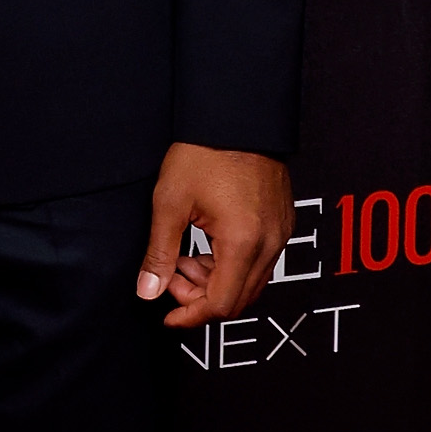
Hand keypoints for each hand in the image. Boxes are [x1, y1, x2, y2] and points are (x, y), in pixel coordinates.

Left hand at [137, 144, 292, 329]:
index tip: (167, 315)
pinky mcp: (282, 222)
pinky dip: (232, 266)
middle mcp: (270, 243)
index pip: (221, 304)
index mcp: (243, 242)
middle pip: (239, 299)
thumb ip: (159, 253)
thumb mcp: (170, 204)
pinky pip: (260, 262)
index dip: (190, 316)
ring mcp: (280, 233)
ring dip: (215, 282)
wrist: (237, 115)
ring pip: (251, 283)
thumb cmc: (204, 152)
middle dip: (200, 298)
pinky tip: (206, 246)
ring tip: (184, 256)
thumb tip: (148, 292)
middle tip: (170, 276)